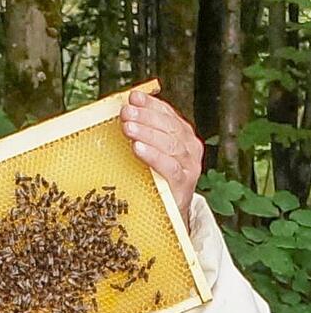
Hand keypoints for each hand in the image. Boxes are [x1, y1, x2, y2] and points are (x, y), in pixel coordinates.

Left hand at [120, 91, 203, 231]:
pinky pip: (169, 167)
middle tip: (125, 112)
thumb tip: (122, 109)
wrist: (171, 215)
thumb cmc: (155, 179)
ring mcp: (189, 166)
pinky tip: (138, 148)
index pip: (167, 114)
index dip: (151, 104)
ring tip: (128, 128)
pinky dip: (153, 156)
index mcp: (182, 136)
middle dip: (145, 117)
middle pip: (168, 127)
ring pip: (169, 144)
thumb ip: (140, 133)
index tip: (133, 97)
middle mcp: (189, 148)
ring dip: (147, 133)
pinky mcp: (184, 184)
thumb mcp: (149, 153)